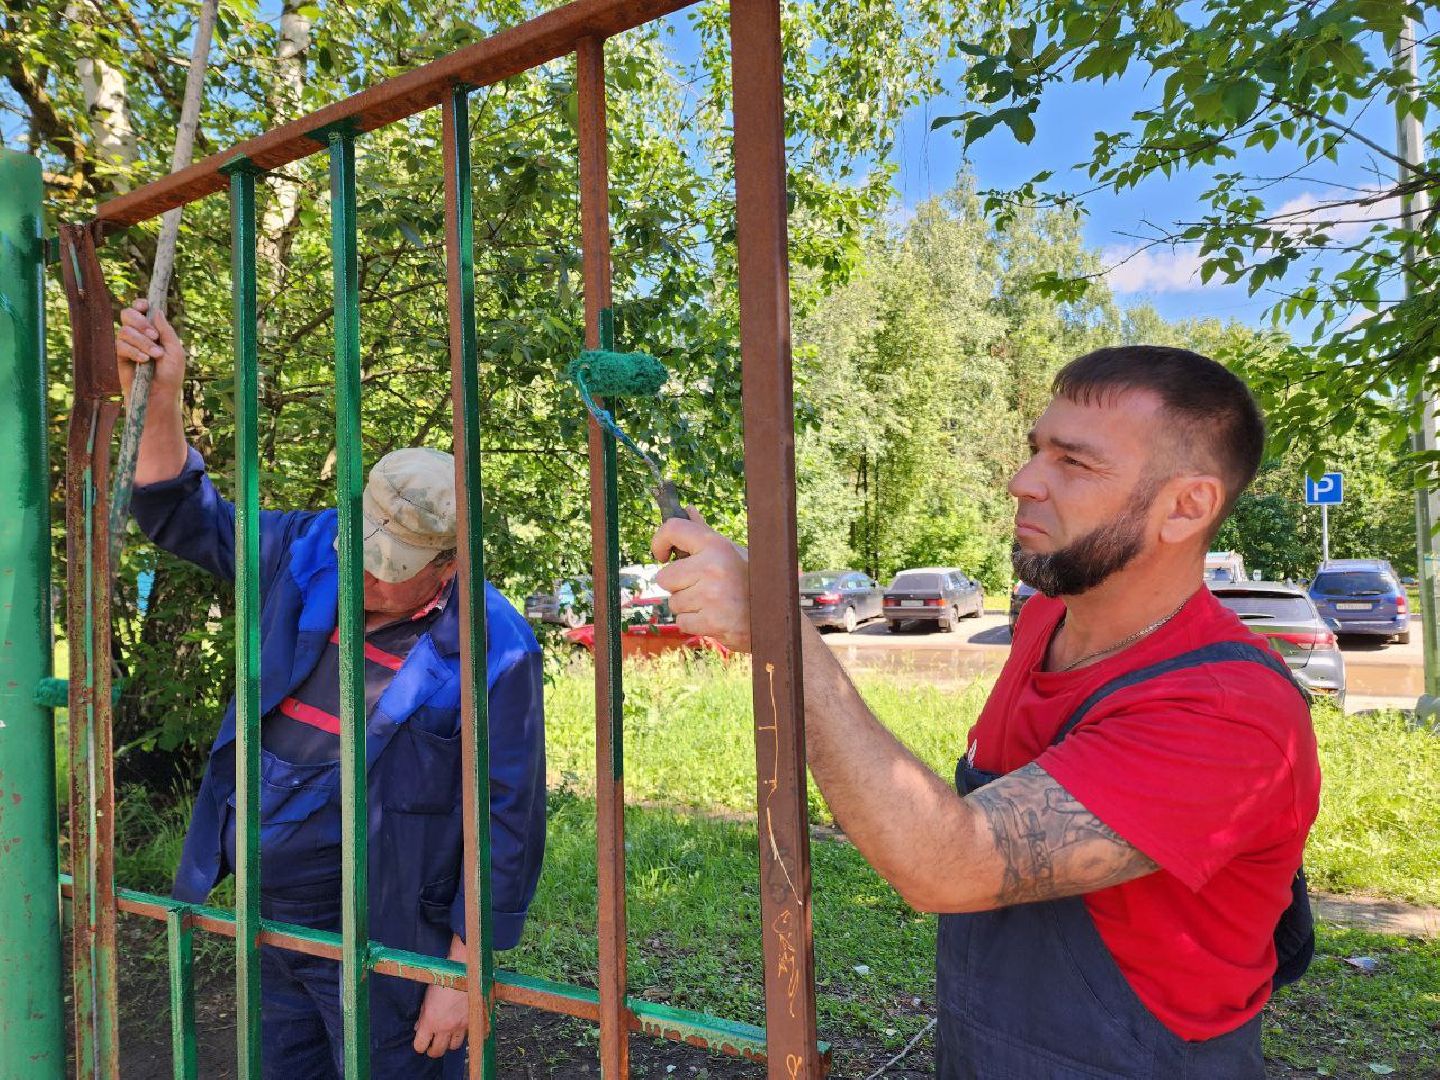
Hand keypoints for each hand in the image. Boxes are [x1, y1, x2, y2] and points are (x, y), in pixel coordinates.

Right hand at [116, 299, 185, 404]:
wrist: (160, 396)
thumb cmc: (170, 375)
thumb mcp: (175, 352)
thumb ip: (167, 331)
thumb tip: (156, 310)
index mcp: (153, 330)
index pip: (140, 309)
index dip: (140, 304)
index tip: (144, 306)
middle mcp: (138, 334)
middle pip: (127, 314)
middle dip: (141, 323)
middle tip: (155, 337)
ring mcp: (128, 344)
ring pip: (125, 330)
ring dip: (142, 342)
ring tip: (155, 356)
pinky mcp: (120, 356)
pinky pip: (120, 345)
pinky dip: (134, 351)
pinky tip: (144, 361)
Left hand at [412, 981, 467, 1058]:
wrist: (465, 969)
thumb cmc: (444, 978)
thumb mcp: (427, 996)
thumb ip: (423, 1015)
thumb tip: (419, 1027)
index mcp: (430, 1021)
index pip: (420, 1046)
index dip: (419, 1045)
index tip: (421, 1042)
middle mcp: (446, 1027)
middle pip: (437, 1051)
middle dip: (433, 1049)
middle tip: (433, 1044)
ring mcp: (461, 1025)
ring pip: (454, 1046)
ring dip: (450, 1042)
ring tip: (449, 1035)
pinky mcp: (474, 1020)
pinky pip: (470, 1035)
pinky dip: (467, 1034)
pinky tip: (464, 1027)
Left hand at [651, 510, 751, 652]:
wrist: (774, 617)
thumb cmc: (749, 579)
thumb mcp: (732, 552)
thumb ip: (705, 534)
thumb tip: (687, 511)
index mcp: (716, 545)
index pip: (673, 529)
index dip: (659, 542)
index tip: (662, 555)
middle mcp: (712, 567)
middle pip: (664, 577)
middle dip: (677, 586)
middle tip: (701, 588)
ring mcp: (711, 596)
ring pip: (673, 603)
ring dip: (687, 607)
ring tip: (712, 603)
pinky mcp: (712, 621)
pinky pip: (682, 622)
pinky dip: (694, 623)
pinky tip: (714, 617)